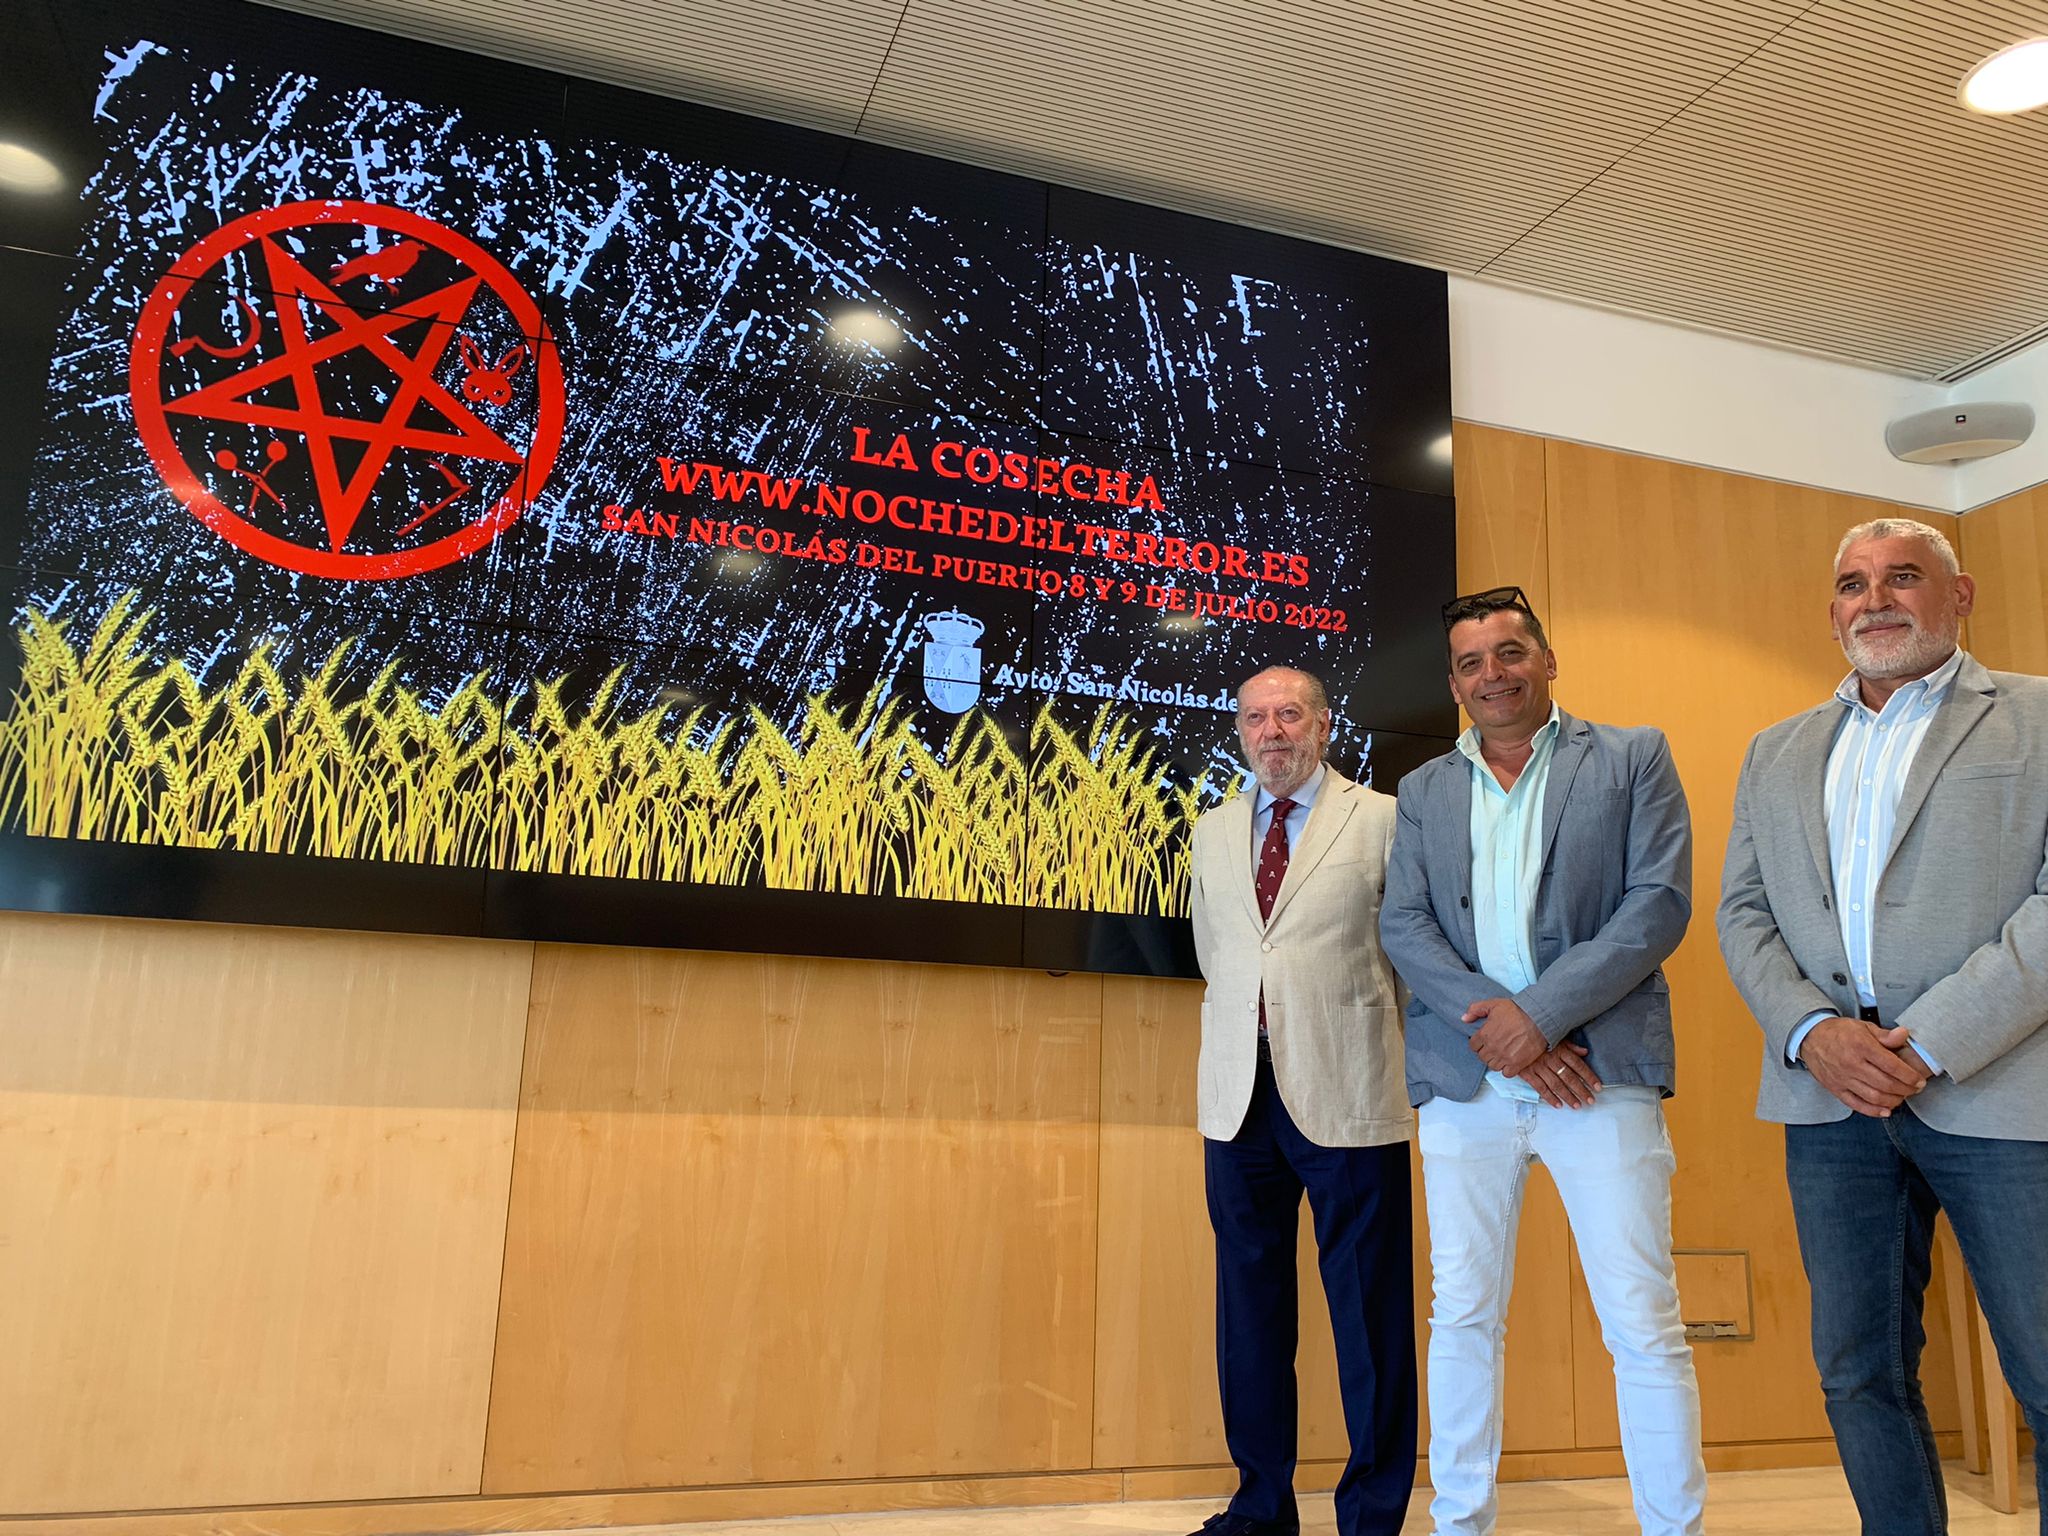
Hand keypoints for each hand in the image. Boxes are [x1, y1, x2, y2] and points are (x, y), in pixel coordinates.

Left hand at [1465, 997, 1546, 1075]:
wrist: (1538, 1018)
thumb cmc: (1516, 1010)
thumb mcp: (1493, 1004)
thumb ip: (1475, 1010)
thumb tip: (1464, 1019)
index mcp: (1484, 1034)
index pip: (1473, 1046)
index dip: (1478, 1043)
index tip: (1485, 1040)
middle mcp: (1492, 1048)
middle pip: (1482, 1057)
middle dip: (1486, 1052)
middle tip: (1494, 1046)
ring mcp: (1504, 1057)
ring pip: (1493, 1066)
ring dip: (1496, 1060)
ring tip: (1502, 1053)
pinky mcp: (1517, 1064)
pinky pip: (1506, 1073)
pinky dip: (1507, 1069)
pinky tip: (1511, 1060)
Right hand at [1519, 1041, 1600, 1108]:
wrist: (1510, 1035)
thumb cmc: (1534, 1035)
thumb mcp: (1554, 1036)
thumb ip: (1570, 1046)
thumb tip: (1584, 1052)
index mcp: (1559, 1049)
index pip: (1578, 1065)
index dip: (1589, 1076)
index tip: (1598, 1087)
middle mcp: (1551, 1059)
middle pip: (1569, 1077)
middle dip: (1581, 1090)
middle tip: (1590, 1100)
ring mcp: (1538, 1067)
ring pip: (1556, 1084)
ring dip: (1568, 1096)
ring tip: (1577, 1106)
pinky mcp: (1527, 1073)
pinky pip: (1540, 1087)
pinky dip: (1549, 1097)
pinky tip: (1558, 1104)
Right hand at [1798, 1018, 1929, 1116]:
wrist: (1810, 1037)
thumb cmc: (1839, 1032)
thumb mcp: (1863, 1027)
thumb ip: (1885, 1035)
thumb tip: (1904, 1035)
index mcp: (1861, 1046)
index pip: (1893, 1066)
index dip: (1910, 1076)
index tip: (1919, 1080)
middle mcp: (1852, 1064)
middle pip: (1886, 1084)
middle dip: (1906, 1089)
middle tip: (1914, 1089)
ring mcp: (1843, 1078)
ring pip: (1874, 1096)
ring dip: (1893, 1100)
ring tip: (1902, 1097)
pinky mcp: (1835, 1088)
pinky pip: (1856, 1104)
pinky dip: (1873, 1110)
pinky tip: (1886, 1110)